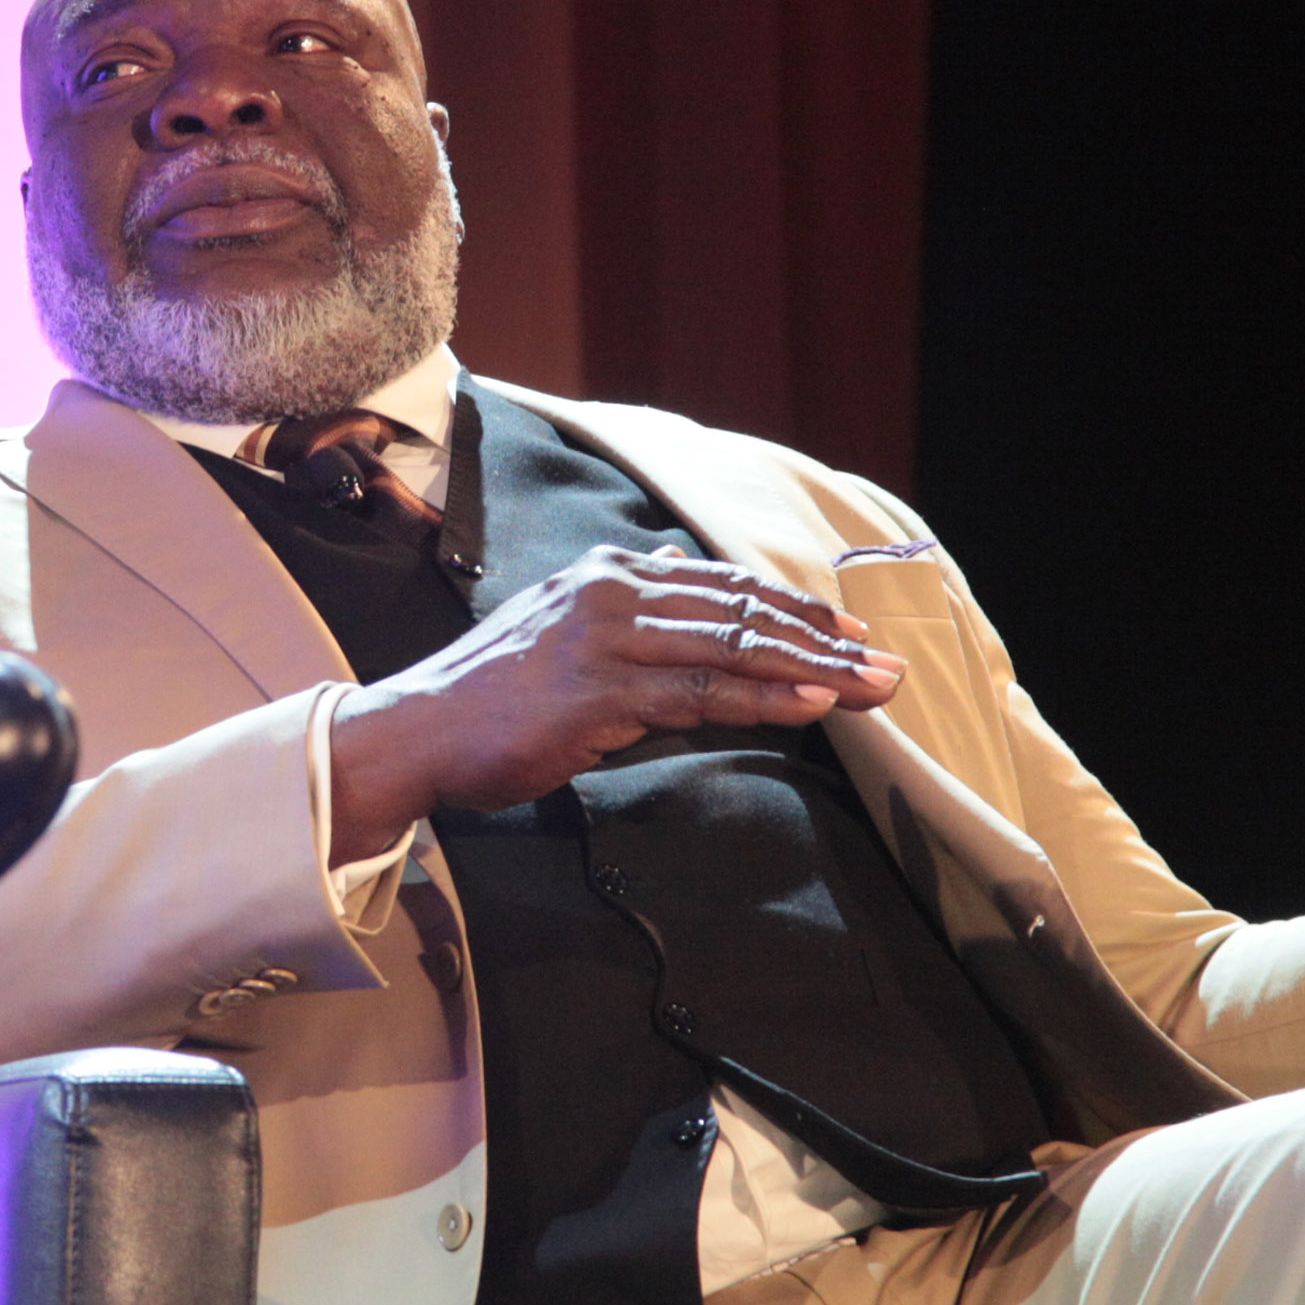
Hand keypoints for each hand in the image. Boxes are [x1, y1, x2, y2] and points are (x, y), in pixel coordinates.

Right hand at [325, 546, 904, 857]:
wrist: (416, 732)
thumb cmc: (495, 697)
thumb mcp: (567, 631)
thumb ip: (630, 608)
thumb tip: (685, 582)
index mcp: (612, 572)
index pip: (727, 587)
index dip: (798, 611)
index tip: (852, 637)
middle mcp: (614, 590)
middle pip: (746, 613)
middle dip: (826, 642)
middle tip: (888, 670)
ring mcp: (607, 638)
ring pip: (735, 648)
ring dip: (815, 671)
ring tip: (871, 691)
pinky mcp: (599, 690)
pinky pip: (702, 691)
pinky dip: (765, 697)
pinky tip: (813, 707)